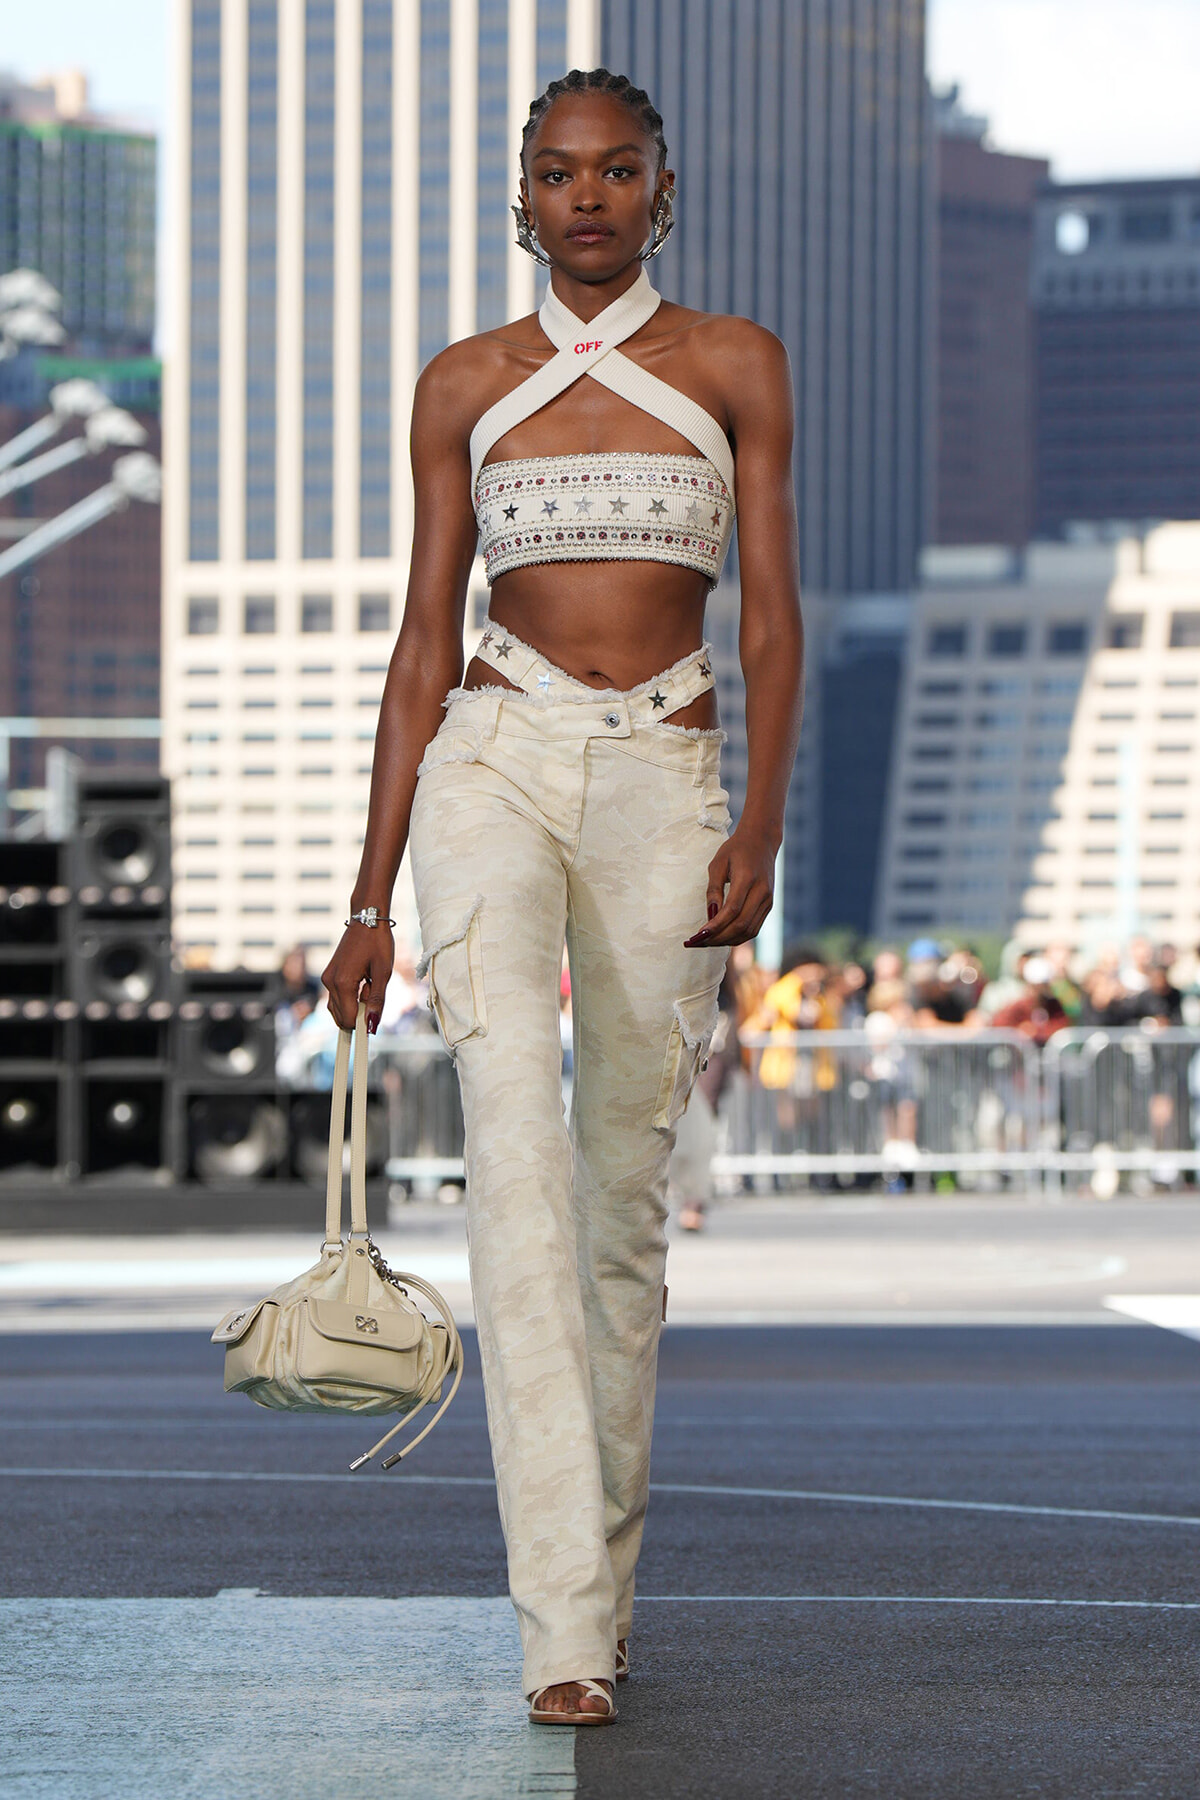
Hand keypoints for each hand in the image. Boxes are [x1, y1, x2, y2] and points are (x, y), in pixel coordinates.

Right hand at [322, 924, 393, 1031]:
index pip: (348, 1020)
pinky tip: (363, 982)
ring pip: (338, 1008)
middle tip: (373, 991)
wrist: (367, 918)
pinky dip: (350, 997)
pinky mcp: (328, 975)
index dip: (362, 1026)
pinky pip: (337, 997)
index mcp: (342, 983)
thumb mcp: (383, 973)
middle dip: (358, 1014)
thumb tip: (372, 1025)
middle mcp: (330, 982)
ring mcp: (327, 978)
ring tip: (369, 984)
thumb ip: (377, 1001)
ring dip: (354, 1006)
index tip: (376, 1021)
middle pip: (341, 1018)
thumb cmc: (377, 942)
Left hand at [684, 826, 775, 948]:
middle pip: (741, 925)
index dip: (716, 926)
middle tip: (698, 942)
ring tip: (707, 942)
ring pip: (749, 931)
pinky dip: (737, 936)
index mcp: (748, 878)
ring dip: (727, 941)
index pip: (732, 910)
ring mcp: (768, 900)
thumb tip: (710, 916)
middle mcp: (762, 892)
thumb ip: (713, 890)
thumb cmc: (736, 850)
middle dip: (719, 938)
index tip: (699, 935)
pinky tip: (722, 937)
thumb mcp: (718, 863)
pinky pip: (754, 928)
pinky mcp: (769, 906)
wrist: (762, 841)